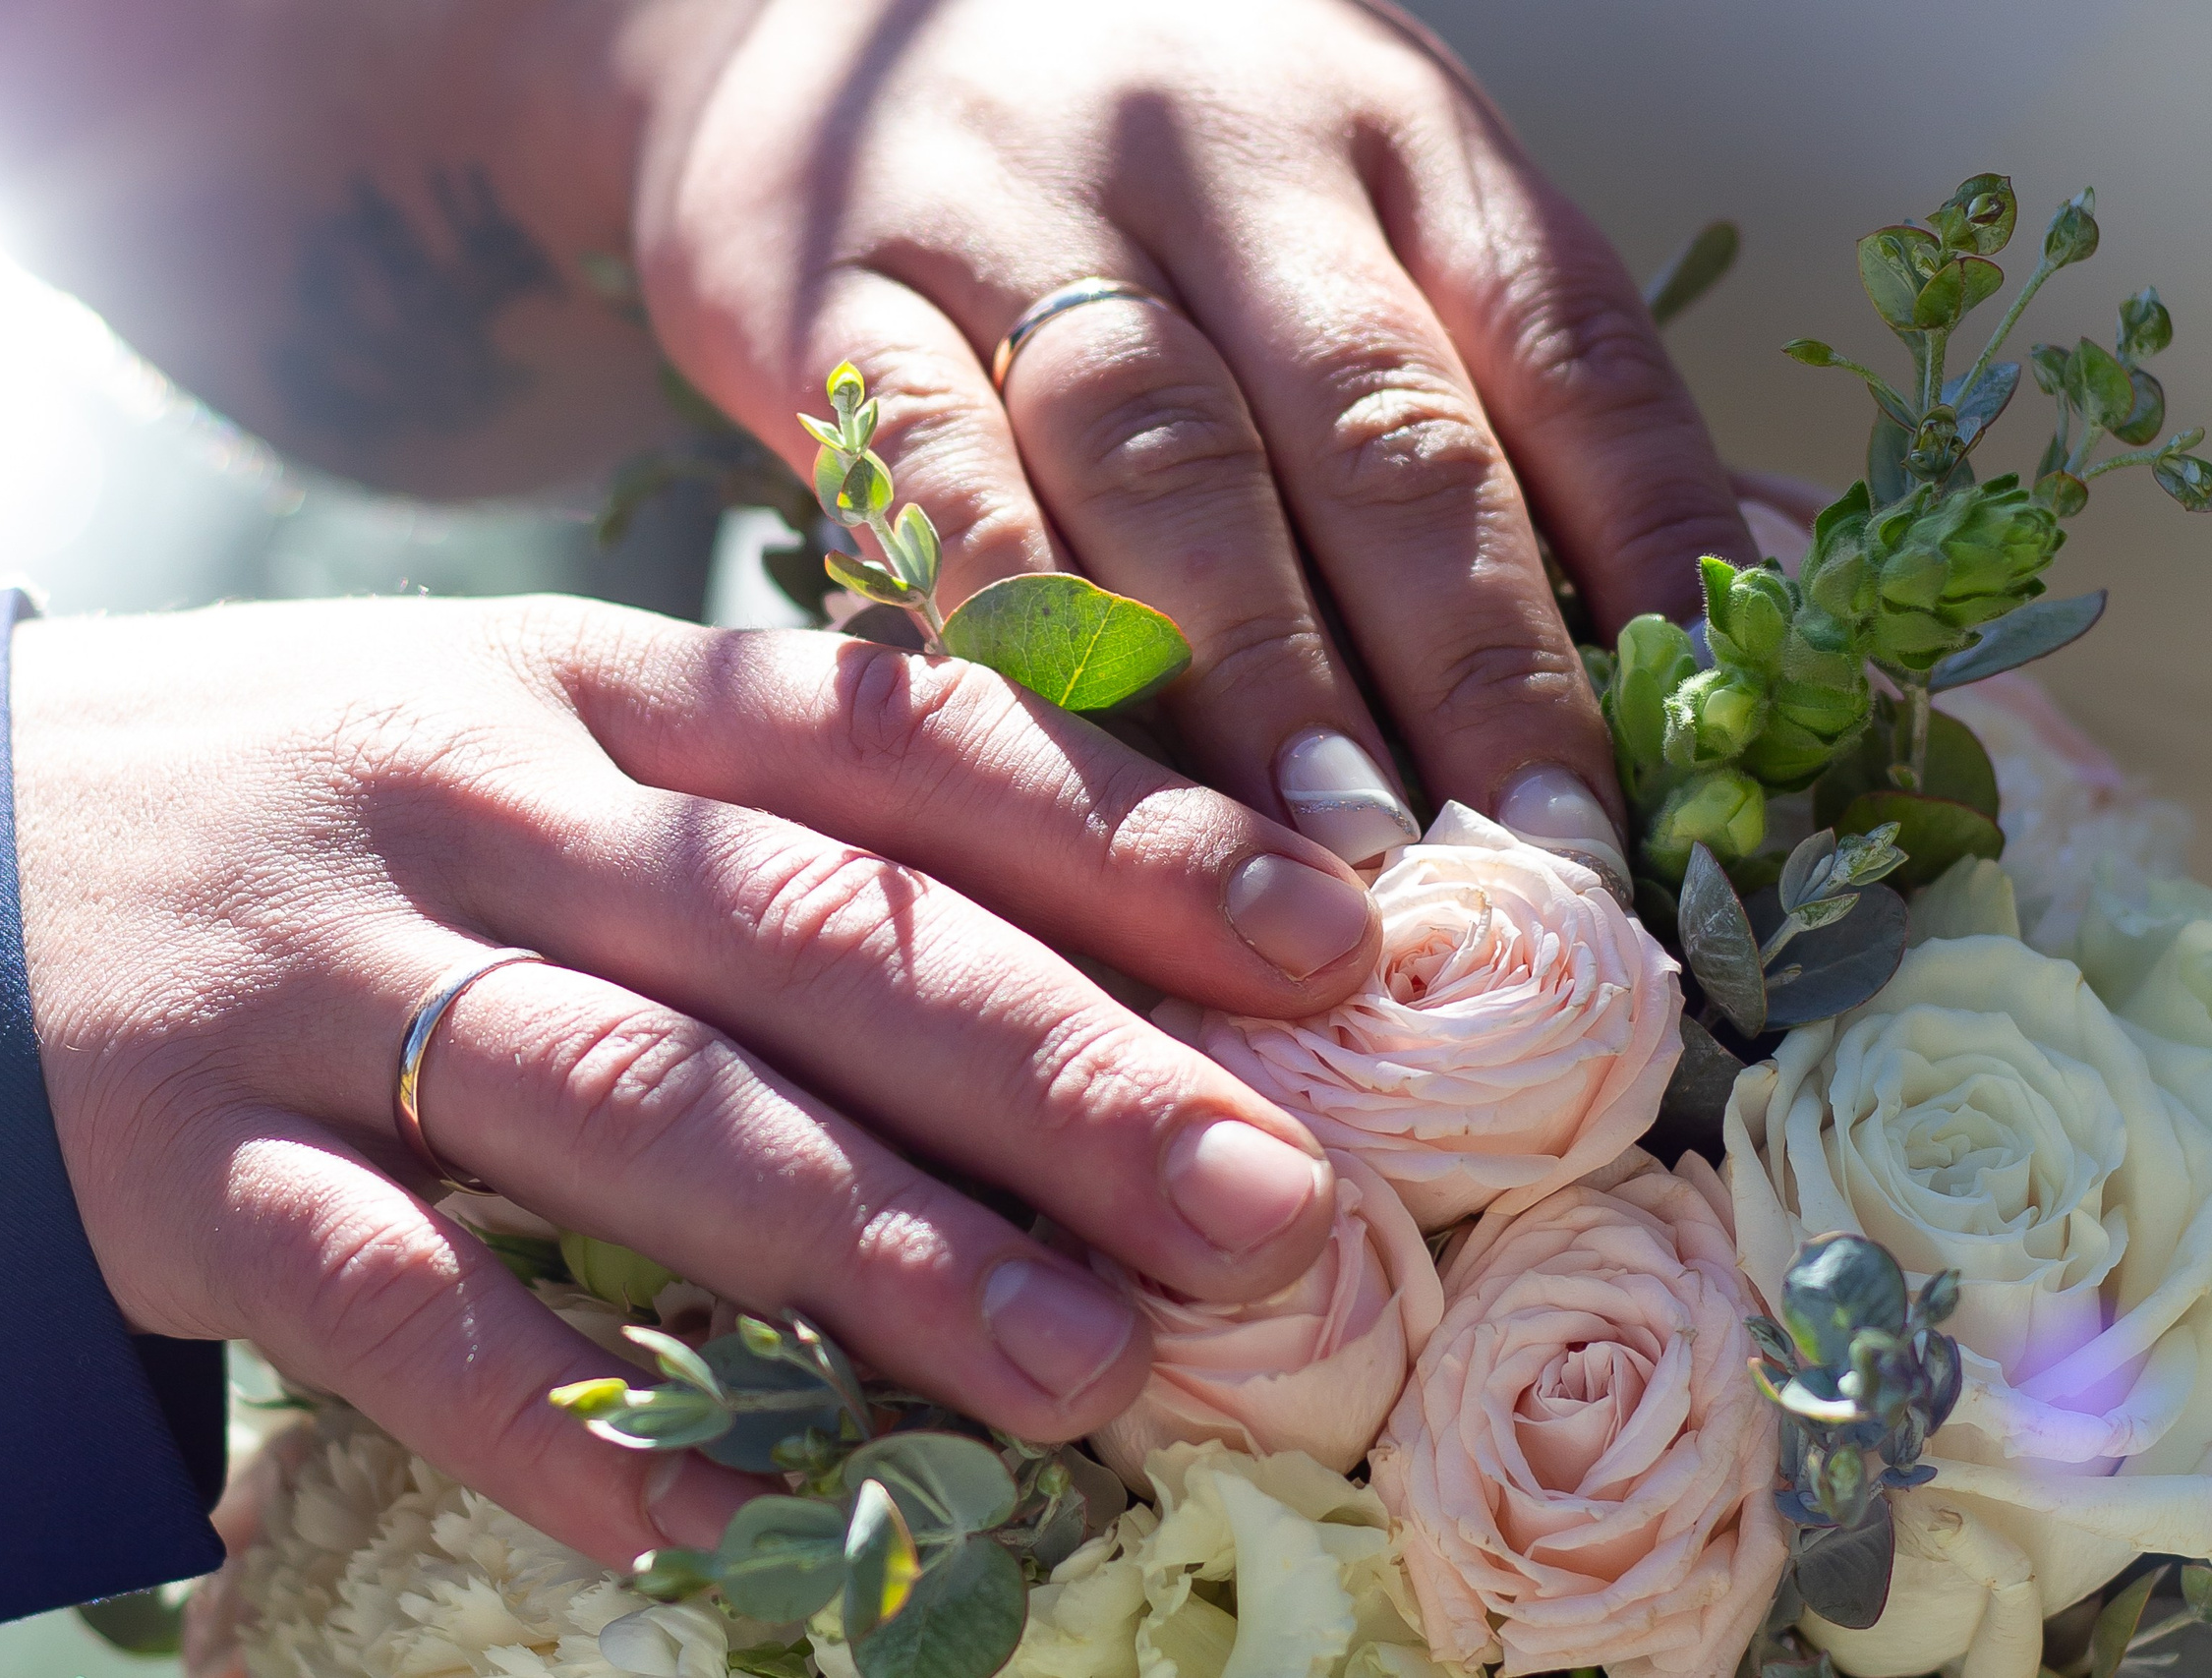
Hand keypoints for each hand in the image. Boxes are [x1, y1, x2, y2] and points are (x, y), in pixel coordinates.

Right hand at [12, 595, 1374, 1563]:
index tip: (1333, 946)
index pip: (900, 741)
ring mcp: (329, 977)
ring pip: (643, 1106)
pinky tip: (705, 1523)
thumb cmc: (302, 807)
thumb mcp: (518, 731)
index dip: (1130, 838)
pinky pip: (392, 1303)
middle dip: (1066, 1070)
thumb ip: (751, 800)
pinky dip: (550, 1415)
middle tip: (1275, 1201)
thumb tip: (1064, 925)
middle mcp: (482, 802)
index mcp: (594, 687)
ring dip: (878, 1247)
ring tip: (1087, 1367)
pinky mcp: (189, 1161)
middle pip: (816, 936)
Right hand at [634, 0, 1757, 877]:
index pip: (1569, 350)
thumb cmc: (1151, 166)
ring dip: (1260, 669)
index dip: (1642, 569)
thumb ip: (1493, 392)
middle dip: (1471, 662)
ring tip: (1332, 849)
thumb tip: (1700, 631)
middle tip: (1529, 858)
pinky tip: (1078, 754)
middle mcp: (1230, 153)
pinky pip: (936, 467)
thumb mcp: (1354, 204)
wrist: (837, 12)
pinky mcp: (842, 289)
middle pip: (1378, 422)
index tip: (1674, 775)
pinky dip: (1016, 617)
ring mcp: (1025, 212)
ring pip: (1166, 453)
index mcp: (1399, 136)